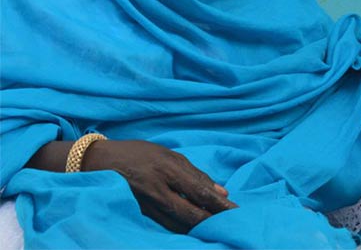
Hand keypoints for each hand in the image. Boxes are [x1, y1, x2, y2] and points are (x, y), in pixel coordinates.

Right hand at [84, 140, 236, 232]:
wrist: (100, 160)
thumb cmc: (140, 154)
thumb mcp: (169, 154)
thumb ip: (195, 173)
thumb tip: (221, 191)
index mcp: (168, 168)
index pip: (200, 191)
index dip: (219, 203)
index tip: (236, 210)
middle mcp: (157, 188)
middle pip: (191, 212)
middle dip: (212, 220)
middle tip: (230, 224)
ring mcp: (146, 204)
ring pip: (179, 224)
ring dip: (198, 227)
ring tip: (216, 229)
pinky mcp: (138, 214)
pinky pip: (165, 226)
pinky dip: (182, 229)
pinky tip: (193, 230)